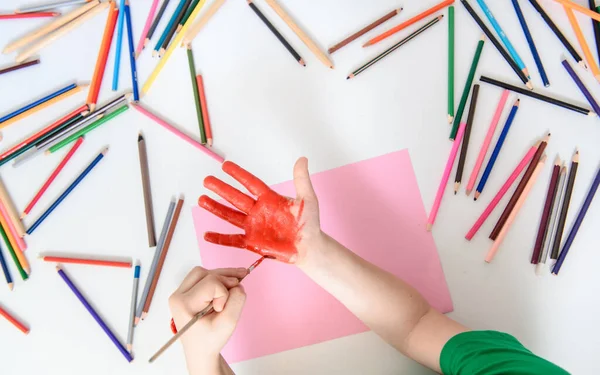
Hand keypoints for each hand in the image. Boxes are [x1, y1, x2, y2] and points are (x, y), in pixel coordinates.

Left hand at [169, 267, 246, 373]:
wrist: (200, 351)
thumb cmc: (211, 340)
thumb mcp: (229, 323)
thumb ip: (237, 301)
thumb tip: (238, 283)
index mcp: (184, 304)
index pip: (211, 284)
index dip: (223, 293)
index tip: (221, 310)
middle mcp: (178, 296)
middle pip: (205, 273)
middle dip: (224, 279)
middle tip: (237, 287)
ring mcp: (180, 293)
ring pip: (203, 272)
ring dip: (221, 277)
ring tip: (236, 282)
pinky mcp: (186, 293)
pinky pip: (202, 277)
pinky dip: (216, 280)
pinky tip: (228, 285)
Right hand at [199, 158, 321, 264]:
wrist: (310, 248)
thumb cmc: (309, 224)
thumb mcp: (307, 199)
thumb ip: (301, 180)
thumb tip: (302, 159)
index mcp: (269, 199)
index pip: (251, 183)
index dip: (238, 174)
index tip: (225, 165)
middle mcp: (258, 211)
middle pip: (235, 197)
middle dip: (221, 189)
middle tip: (206, 180)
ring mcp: (254, 227)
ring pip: (230, 216)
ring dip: (216, 209)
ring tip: (202, 200)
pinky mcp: (252, 243)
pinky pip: (233, 240)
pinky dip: (220, 238)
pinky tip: (207, 234)